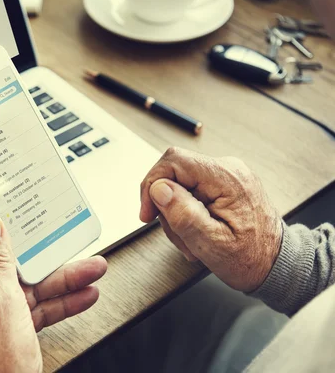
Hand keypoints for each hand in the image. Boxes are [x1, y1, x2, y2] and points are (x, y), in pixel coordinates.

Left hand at [0, 202, 107, 372]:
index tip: (0, 194)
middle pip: (4, 258)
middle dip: (38, 246)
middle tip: (54, 226)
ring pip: (28, 281)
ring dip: (60, 275)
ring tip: (91, 265)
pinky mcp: (11, 326)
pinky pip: (37, 304)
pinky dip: (60, 299)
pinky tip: (85, 292)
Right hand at [140, 148, 281, 292]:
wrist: (277, 264)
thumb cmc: (251, 258)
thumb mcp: (211, 244)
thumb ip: (184, 214)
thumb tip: (159, 188)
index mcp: (227, 178)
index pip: (173, 161)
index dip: (152, 184)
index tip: (148, 213)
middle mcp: (228, 169)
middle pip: (174, 173)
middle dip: (166, 206)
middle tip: (177, 234)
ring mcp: (226, 175)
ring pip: (179, 184)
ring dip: (176, 214)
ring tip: (192, 240)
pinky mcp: (223, 184)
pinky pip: (191, 190)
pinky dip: (186, 212)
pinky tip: (197, 232)